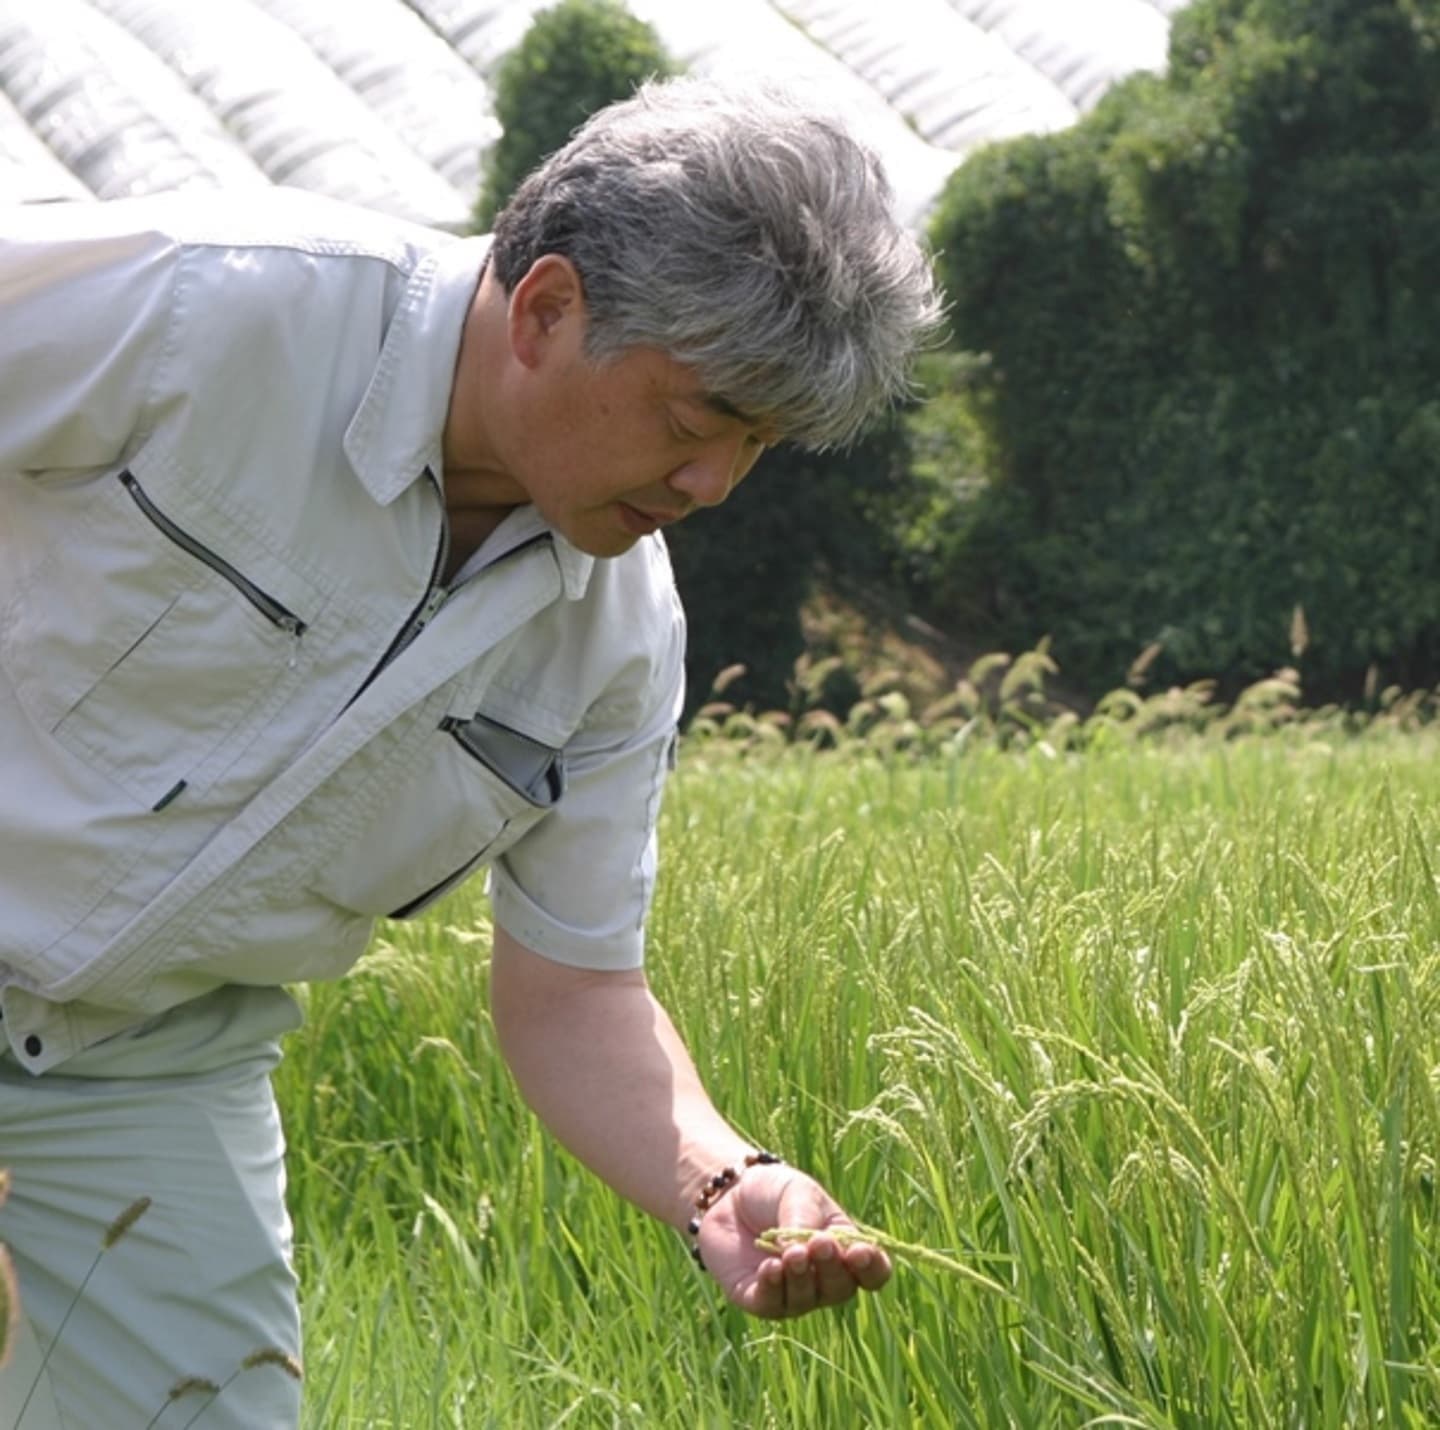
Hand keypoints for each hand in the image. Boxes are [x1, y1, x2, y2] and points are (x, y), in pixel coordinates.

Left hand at [696, 1162, 891, 1317]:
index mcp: (844, 1251)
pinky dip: (772, 1287)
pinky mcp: (758, 1299)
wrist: (729, 1195)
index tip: (861, 1252)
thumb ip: (806, 1219)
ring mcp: (792, 1293)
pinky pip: (771, 1304)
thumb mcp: (798, 1193)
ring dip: (801, 1277)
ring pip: (806, 1299)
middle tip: (820, 1244)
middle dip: (832, 1269)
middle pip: (841, 1289)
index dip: (873, 1268)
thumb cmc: (774, 1192)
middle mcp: (823, 1279)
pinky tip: (769, 1268)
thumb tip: (805, 1251)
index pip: (872, 1272)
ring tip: (791, 1253)